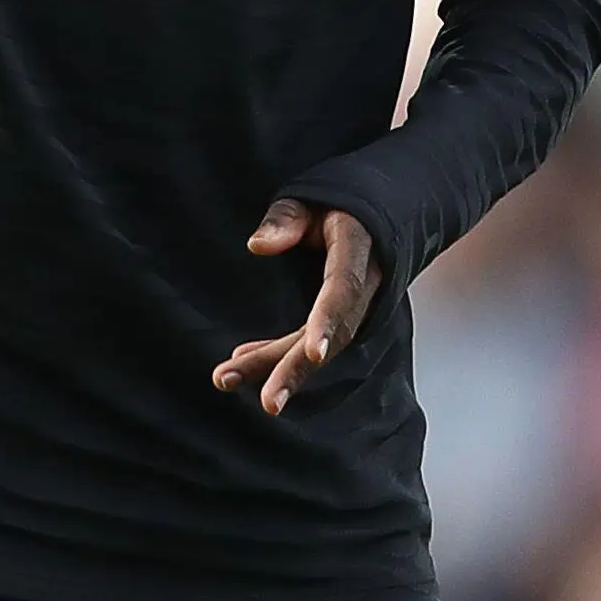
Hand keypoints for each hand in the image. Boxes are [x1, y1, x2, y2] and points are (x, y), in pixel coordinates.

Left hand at [215, 202, 380, 416]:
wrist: (374, 217)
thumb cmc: (335, 203)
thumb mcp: (311, 198)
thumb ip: (286, 218)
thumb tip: (257, 246)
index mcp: (358, 249)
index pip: (344, 288)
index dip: (329, 321)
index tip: (315, 353)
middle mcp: (362, 286)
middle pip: (332, 334)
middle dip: (298, 368)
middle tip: (268, 401)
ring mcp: (353, 306)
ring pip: (316, 346)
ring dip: (274, 366)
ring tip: (226, 378)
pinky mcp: (336, 318)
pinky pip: (307, 341)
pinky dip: (274, 354)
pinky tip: (240, 360)